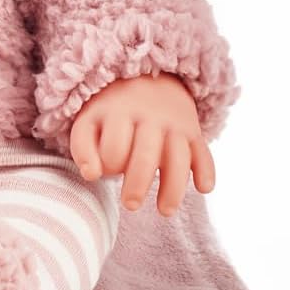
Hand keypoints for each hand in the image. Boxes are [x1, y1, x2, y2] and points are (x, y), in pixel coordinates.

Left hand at [68, 73, 214, 216]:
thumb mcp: (89, 121)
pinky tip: (203, 188)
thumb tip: (91, 176)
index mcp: (118, 113)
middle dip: (138, 183)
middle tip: (130, 205)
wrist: (149, 78)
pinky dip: (206, 171)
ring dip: (174, 188)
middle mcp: (149, 118)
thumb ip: (83, 148)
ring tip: (165, 211)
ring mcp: (175, 125)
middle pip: (146, 155)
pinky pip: (204, 153)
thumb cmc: (110, 111)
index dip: (110, 165)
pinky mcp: (194, 133)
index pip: (115, 146)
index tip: (105, 173)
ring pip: (178, 159)